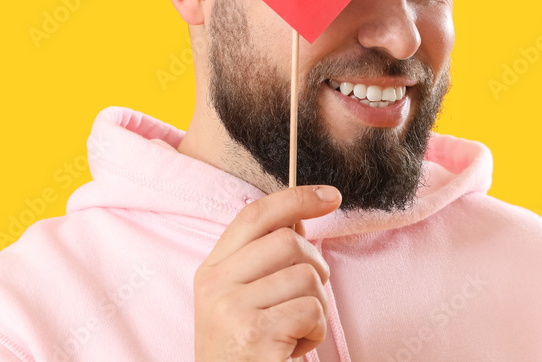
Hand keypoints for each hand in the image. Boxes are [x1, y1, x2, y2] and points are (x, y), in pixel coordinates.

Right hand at [193, 185, 341, 360]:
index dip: (296, 197)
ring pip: (306, 276)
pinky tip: (293, 348)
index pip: (255, 215)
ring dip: (315, 307)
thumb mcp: (242, 300)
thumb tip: (301, 220)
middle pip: (289, 241)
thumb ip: (264, 260)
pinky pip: (311, 310)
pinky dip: (314, 332)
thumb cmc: (245, 351)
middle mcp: (214, 285)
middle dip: (315, 267)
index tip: (330, 195)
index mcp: (211, 270)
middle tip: (309, 297)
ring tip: (293, 331)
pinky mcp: (255, 336)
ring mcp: (232, 310)